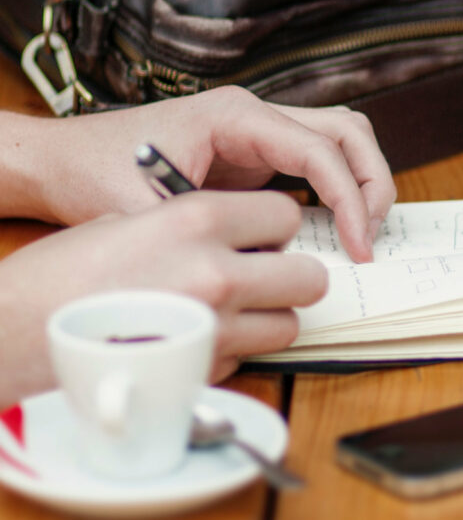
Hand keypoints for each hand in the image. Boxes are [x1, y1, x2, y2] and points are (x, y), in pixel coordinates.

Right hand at [0, 191, 325, 406]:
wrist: (13, 334)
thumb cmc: (60, 275)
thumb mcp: (128, 220)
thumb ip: (195, 225)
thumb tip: (240, 235)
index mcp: (197, 219)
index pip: (286, 214)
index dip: (276, 227)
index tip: (263, 235)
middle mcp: (217, 271)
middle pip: (309, 276)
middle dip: (291, 276)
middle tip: (265, 276)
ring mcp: (214, 328)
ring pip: (289, 325)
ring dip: (268, 318)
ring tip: (230, 311)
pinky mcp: (203, 372)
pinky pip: (249, 358)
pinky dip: (234, 350)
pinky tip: (196, 338)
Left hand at [4, 86, 394, 261]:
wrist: (62, 158)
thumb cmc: (95, 173)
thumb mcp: (146, 210)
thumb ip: (207, 235)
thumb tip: (267, 269)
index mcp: (235, 115)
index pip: (321, 149)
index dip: (351, 198)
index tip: (359, 245)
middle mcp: (255, 114)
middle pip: (348, 131)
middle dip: (372, 183)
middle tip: (371, 237)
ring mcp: (259, 131)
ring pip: (342, 139)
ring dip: (362, 181)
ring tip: (362, 232)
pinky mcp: (257, 153)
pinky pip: (318, 161)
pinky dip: (339, 189)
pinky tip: (333, 228)